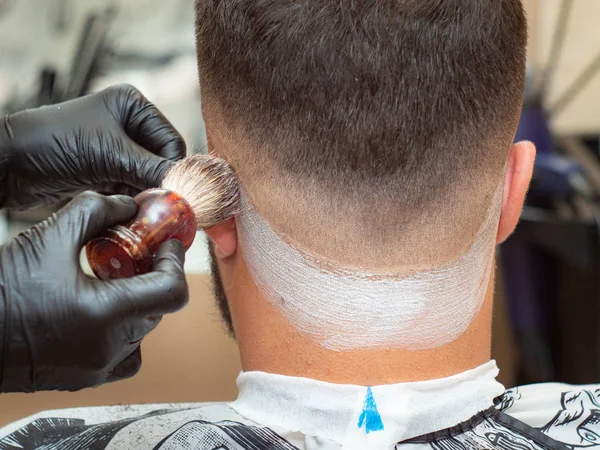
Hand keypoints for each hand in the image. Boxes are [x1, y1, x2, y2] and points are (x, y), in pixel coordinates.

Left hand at [0, 84, 185, 209]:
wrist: (10, 163)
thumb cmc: (54, 143)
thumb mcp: (110, 155)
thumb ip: (151, 169)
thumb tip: (185, 188)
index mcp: (133, 106)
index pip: (171, 142)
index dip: (172, 169)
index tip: (173, 194)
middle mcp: (128, 124)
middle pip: (161, 161)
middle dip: (158, 183)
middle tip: (157, 206)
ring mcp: (116, 147)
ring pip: (147, 177)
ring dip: (145, 194)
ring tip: (139, 209)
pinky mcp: (105, 168)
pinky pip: (131, 186)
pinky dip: (131, 199)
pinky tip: (126, 209)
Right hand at [0, 192, 188, 391]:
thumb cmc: (1, 289)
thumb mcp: (49, 236)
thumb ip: (95, 211)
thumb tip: (126, 204)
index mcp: (106, 314)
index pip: (172, 290)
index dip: (175, 262)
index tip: (168, 245)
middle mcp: (109, 346)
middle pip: (158, 306)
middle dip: (153, 275)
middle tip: (138, 253)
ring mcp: (99, 367)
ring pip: (144, 327)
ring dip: (138, 300)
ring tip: (111, 279)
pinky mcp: (86, 378)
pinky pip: (126, 352)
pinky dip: (125, 329)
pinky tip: (102, 310)